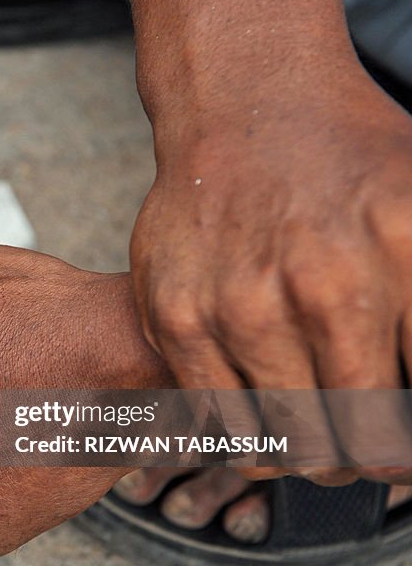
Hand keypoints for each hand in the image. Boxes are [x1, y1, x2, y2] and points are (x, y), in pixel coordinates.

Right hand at [130, 69, 411, 484]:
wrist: (246, 109)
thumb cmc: (346, 166)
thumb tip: (411, 419)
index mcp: (406, 253)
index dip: (411, 445)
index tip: (401, 445)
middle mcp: (323, 284)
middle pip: (361, 439)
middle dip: (368, 456)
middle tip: (363, 446)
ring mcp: (240, 304)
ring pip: (290, 444)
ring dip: (310, 454)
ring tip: (315, 433)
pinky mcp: (177, 317)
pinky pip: (222, 424)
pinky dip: (250, 439)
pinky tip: (264, 410)